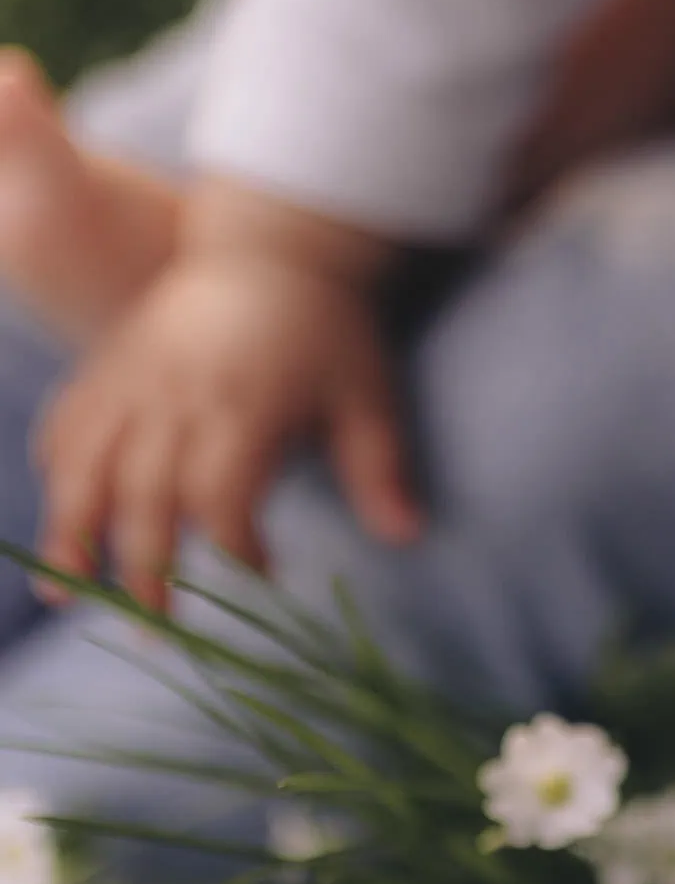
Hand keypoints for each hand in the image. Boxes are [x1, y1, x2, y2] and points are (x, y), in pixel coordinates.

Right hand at [37, 230, 420, 610]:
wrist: (269, 253)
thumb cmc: (328, 334)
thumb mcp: (367, 397)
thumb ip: (379, 469)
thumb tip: (409, 537)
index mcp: (242, 406)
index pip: (218, 494)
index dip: (234, 544)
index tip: (263, 571)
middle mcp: (175, 396)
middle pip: (143, 494)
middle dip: (144, 569)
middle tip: (157, 630)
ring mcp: (131, 380)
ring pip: (85, 465)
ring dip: (73, 531)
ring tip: (69, 592)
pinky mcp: (106, 368)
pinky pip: (65, 425)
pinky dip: (57, 472)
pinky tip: (62, 517)